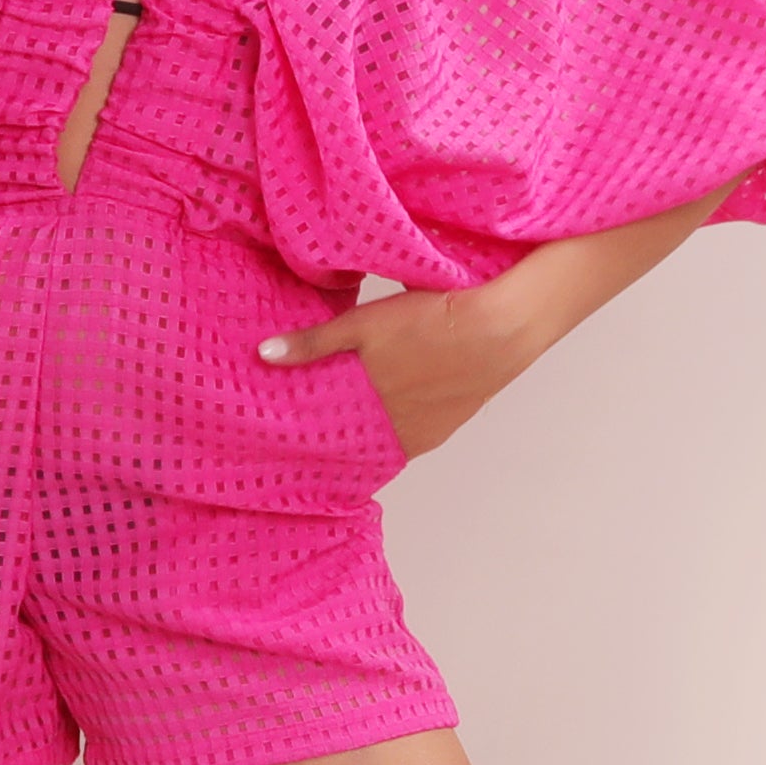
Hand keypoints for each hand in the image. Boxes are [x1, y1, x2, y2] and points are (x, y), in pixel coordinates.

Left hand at [257, 279, 545, 458]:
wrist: (501, 329)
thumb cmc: (430, 322)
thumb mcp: (364, 326)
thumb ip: (315, 344)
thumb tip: (264, 355)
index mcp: (374, 414)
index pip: (331, 438)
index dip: (309, 435)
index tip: (287, 436)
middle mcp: (400, 433)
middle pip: (357, 442)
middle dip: (335, 435)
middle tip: (308, 428)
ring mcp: (428, 430)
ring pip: (386, 439)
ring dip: (368, 431)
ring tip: (345, 421)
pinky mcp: (451, 420)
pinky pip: (412, 433)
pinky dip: (395, 427)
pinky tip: (389, 414)